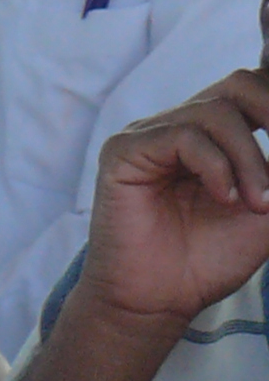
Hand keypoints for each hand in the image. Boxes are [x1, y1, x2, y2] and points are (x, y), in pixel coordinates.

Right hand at [60, 68, 268, 348]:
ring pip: (217, 111)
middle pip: (242, 83)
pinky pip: (184, 135)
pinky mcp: (126, 150)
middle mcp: (188, 124)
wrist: (160, 298)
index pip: (255, 82)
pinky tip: (221, 197)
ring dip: (250, 159)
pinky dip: (215, 166)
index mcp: (224, 134)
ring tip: (255, 203)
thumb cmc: (211, 256)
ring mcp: (153, 133)